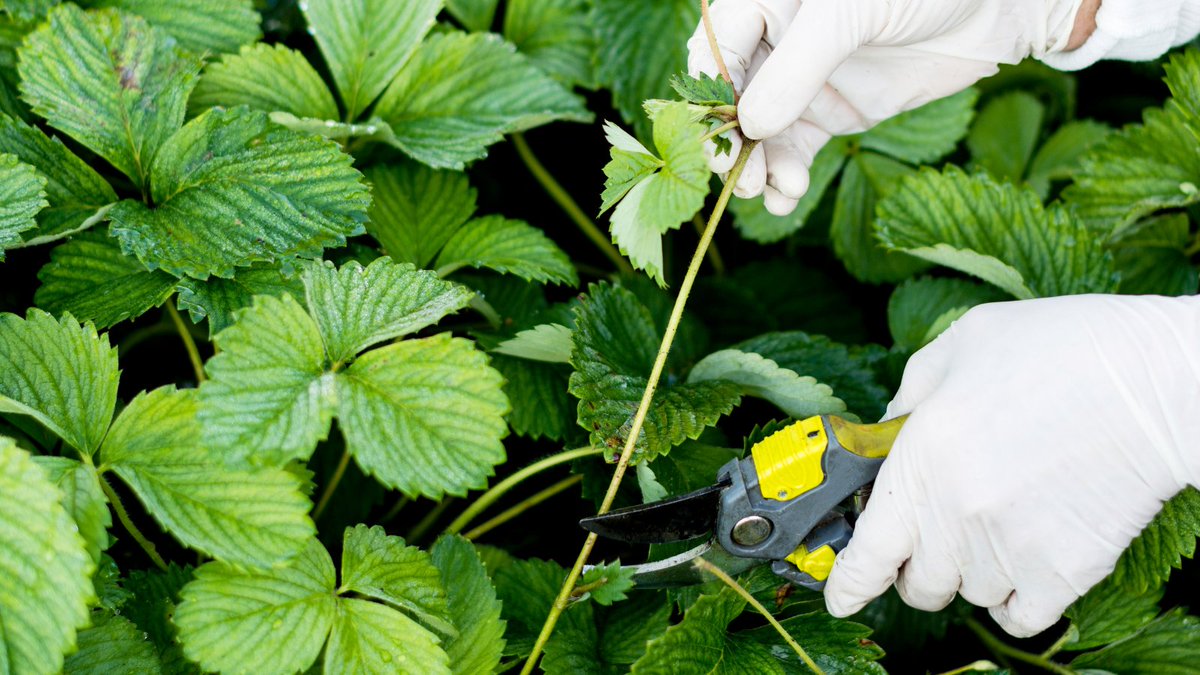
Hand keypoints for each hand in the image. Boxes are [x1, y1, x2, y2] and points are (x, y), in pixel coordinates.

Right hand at [687, 0, 1089, 214]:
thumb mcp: (854, 10)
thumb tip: (750, 123)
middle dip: (730, 141)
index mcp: (767, 1)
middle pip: (729, 99)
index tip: (720, 133)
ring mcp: (801, 82)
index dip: (708, 94)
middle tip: (739, 177)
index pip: (716, 49)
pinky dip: (785, 178)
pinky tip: (787, 198)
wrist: (997, 4)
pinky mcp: (830, 114)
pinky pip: (793, 152)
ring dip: (758, 167)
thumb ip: (799, 65)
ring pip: (758, 133)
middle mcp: (776, 42)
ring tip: (770, 193)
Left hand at [823, 294, 1199, 636]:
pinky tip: (1022, 562)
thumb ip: (910, 394)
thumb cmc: (1062, 349)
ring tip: (995, 523)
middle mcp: (956, 516)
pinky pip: (1018, 616)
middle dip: (914, 565)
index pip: (867, 554)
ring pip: (967, 595)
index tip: (840, 594)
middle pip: (916, 583)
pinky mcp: (1064, 573)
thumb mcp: (962, 344)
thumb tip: (887, 432)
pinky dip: (1012, 600)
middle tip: (933, 533)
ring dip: (968, 572)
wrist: (1158, 381)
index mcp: (921, 459)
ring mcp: (1010, 551)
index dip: (848, 583)